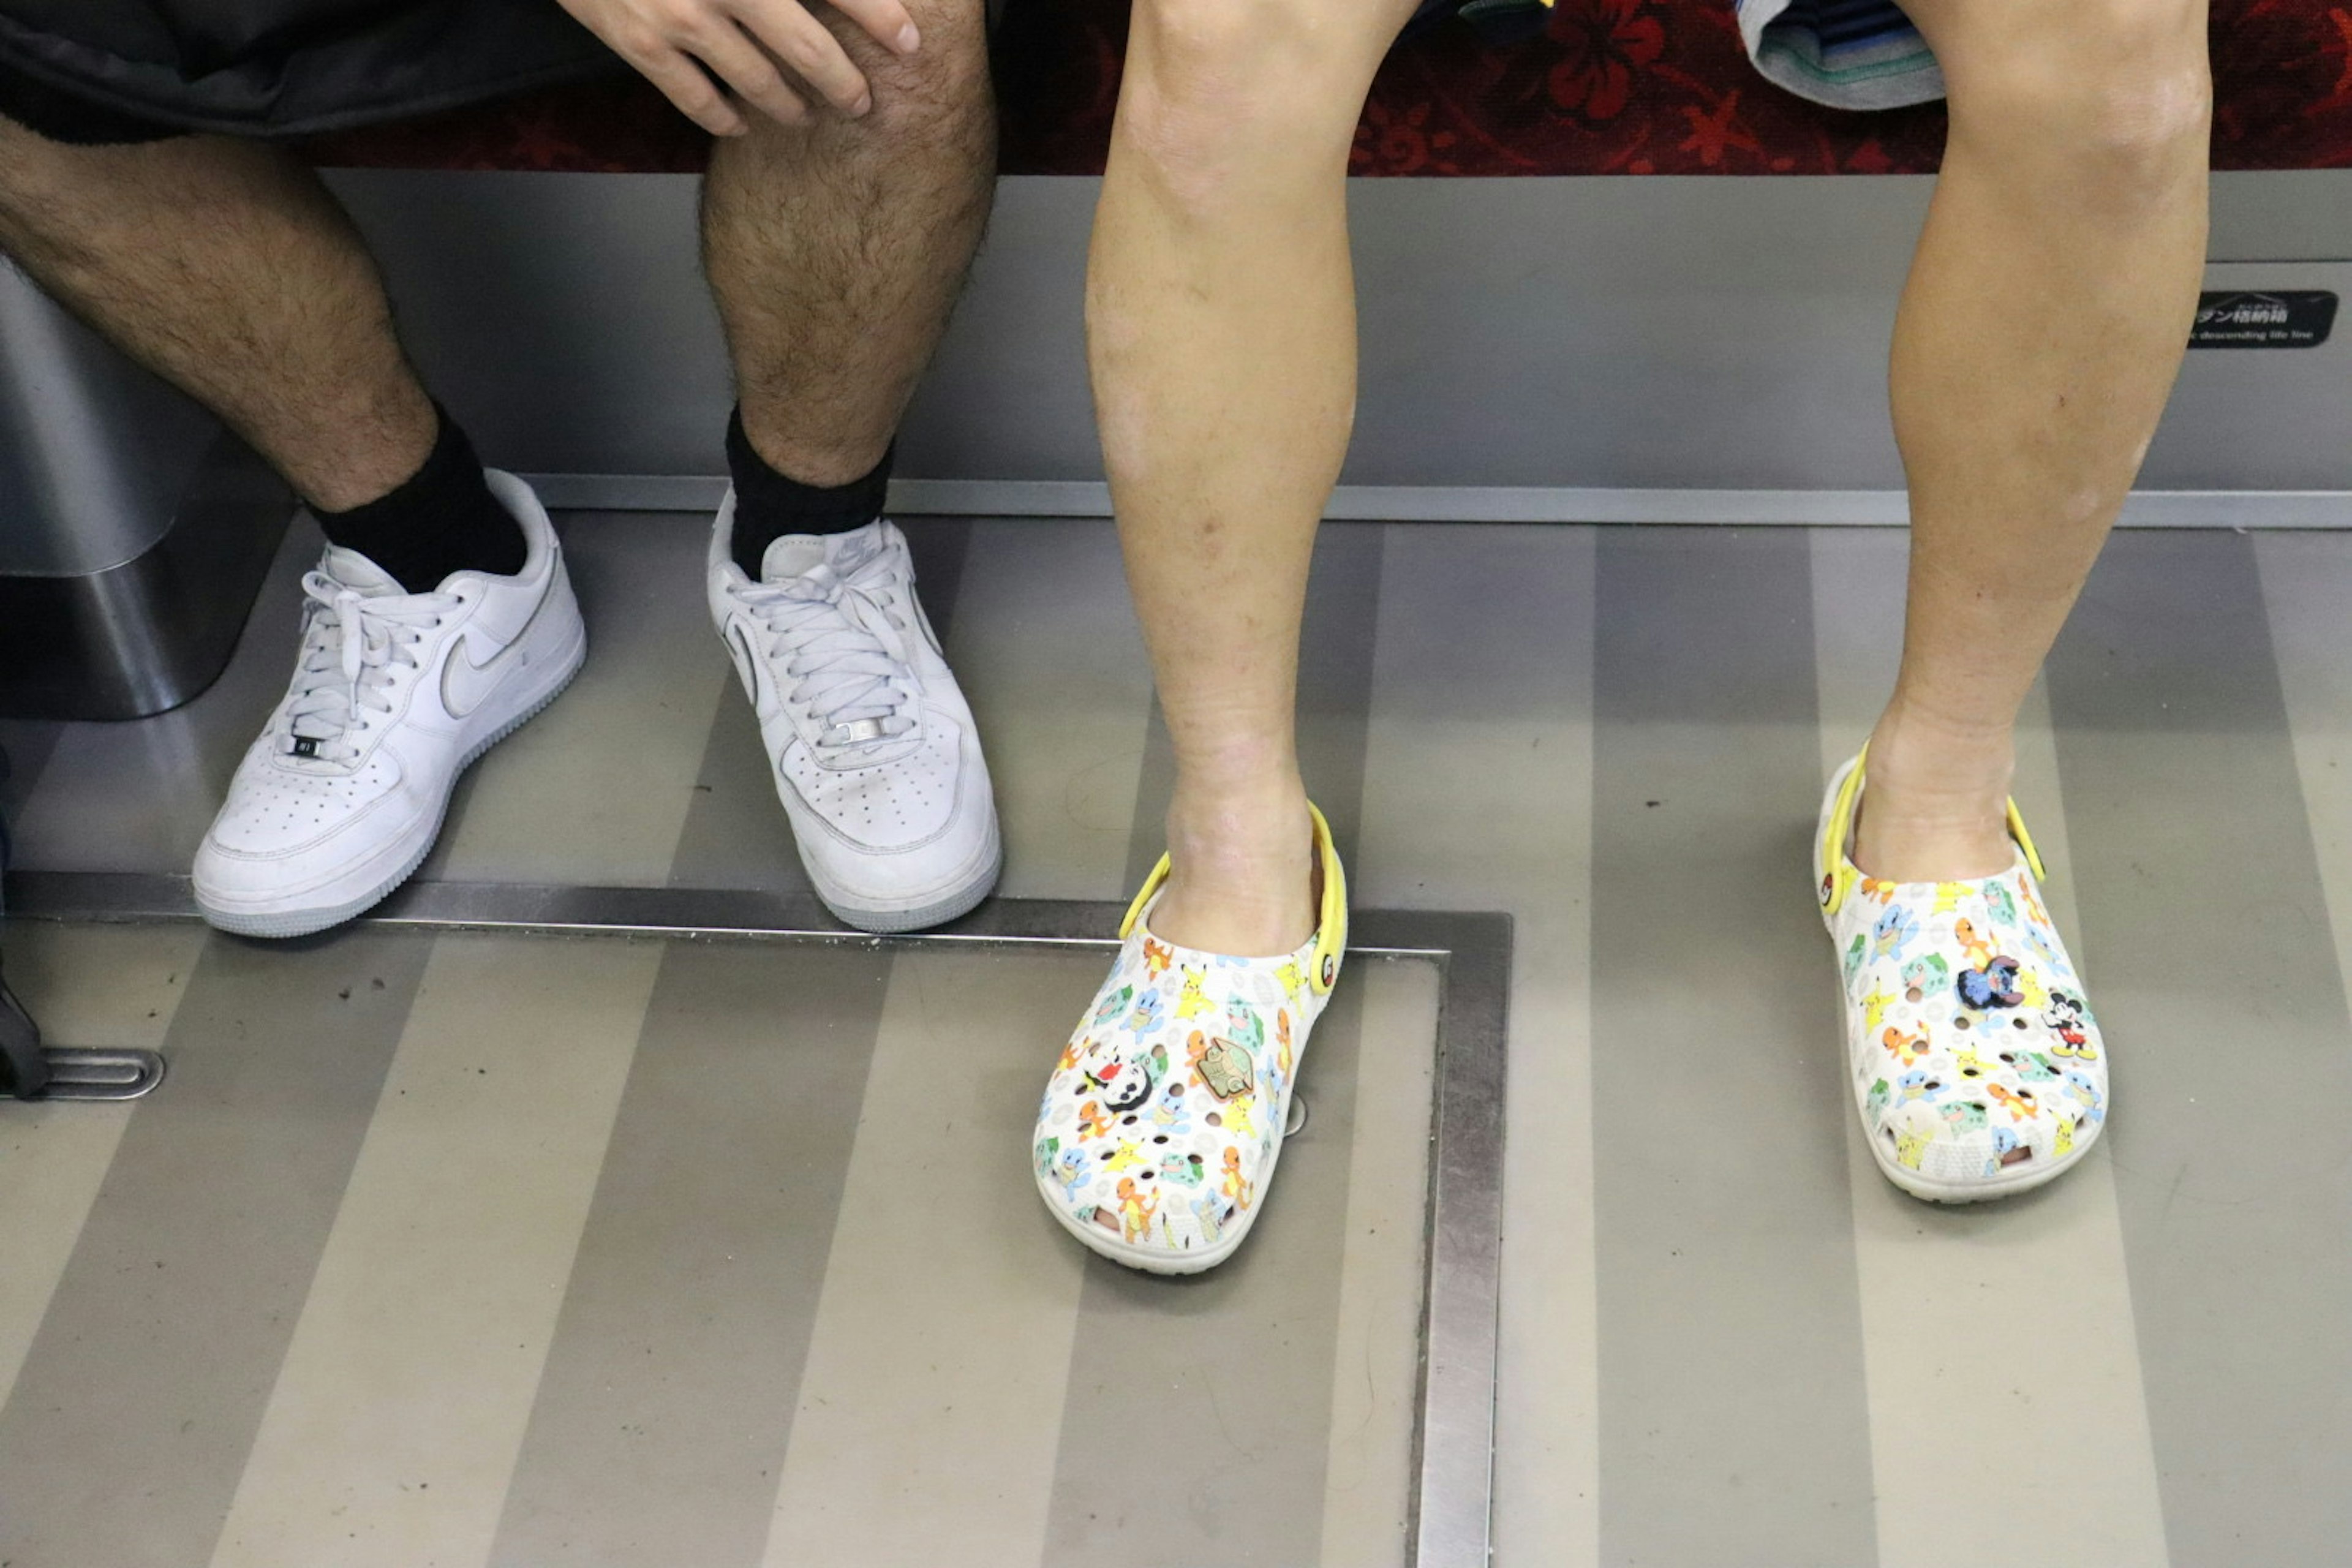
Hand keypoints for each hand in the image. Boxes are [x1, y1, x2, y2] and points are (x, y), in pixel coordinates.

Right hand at [556, 0, 922, 133]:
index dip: (878, 14)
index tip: (910, 41)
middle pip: (805, 47)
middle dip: (843, 82)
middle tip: (863, 104)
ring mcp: (680, 18)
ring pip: (756, 81)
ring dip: (788, 104)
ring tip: (805, 115)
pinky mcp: (639, 43)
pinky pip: (694, 98)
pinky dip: (722, 118)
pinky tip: (739, 126)